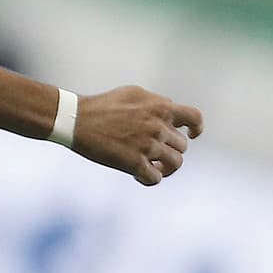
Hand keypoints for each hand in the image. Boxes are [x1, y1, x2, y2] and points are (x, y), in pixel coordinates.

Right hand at [74, 86, 202, 185]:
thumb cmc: (102, 105)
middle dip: (170, 150)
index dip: (196, 129)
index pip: (194, 118)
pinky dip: (150, 179)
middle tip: (155, 153)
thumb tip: (170, 112)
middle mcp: (158, 126)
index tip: (191, 135)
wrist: (76, 119)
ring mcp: (147, 146)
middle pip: (181, 146)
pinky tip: (138, 175)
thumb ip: (156, 102)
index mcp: (161, 107)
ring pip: (174, 164)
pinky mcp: (134, 163)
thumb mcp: (134, 94)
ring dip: (165, 168)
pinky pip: (155, 178)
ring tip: (153, 167)